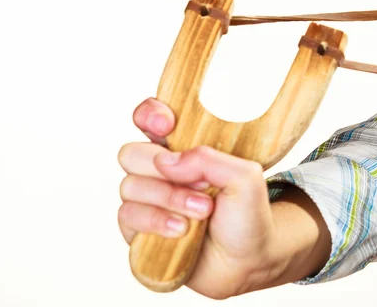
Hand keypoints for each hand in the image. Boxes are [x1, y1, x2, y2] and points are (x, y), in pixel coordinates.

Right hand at [117, 98, 329, 298]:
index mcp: (184, 150)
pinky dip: (156, 222)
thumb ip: (209, 159)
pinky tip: (181, 231)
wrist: (248, 262)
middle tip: (201, 187)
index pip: (150, 119)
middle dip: (163, 171)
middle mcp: (161, 172)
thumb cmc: (247, 216)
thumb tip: (166, 161)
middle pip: (131, 153)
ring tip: (201, 213)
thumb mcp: (245, 178)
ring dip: (168, 199)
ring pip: (130, 186)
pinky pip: (127, 217)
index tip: (166, 124)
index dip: (149, 115)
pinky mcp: (140, 231)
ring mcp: (148, 201)